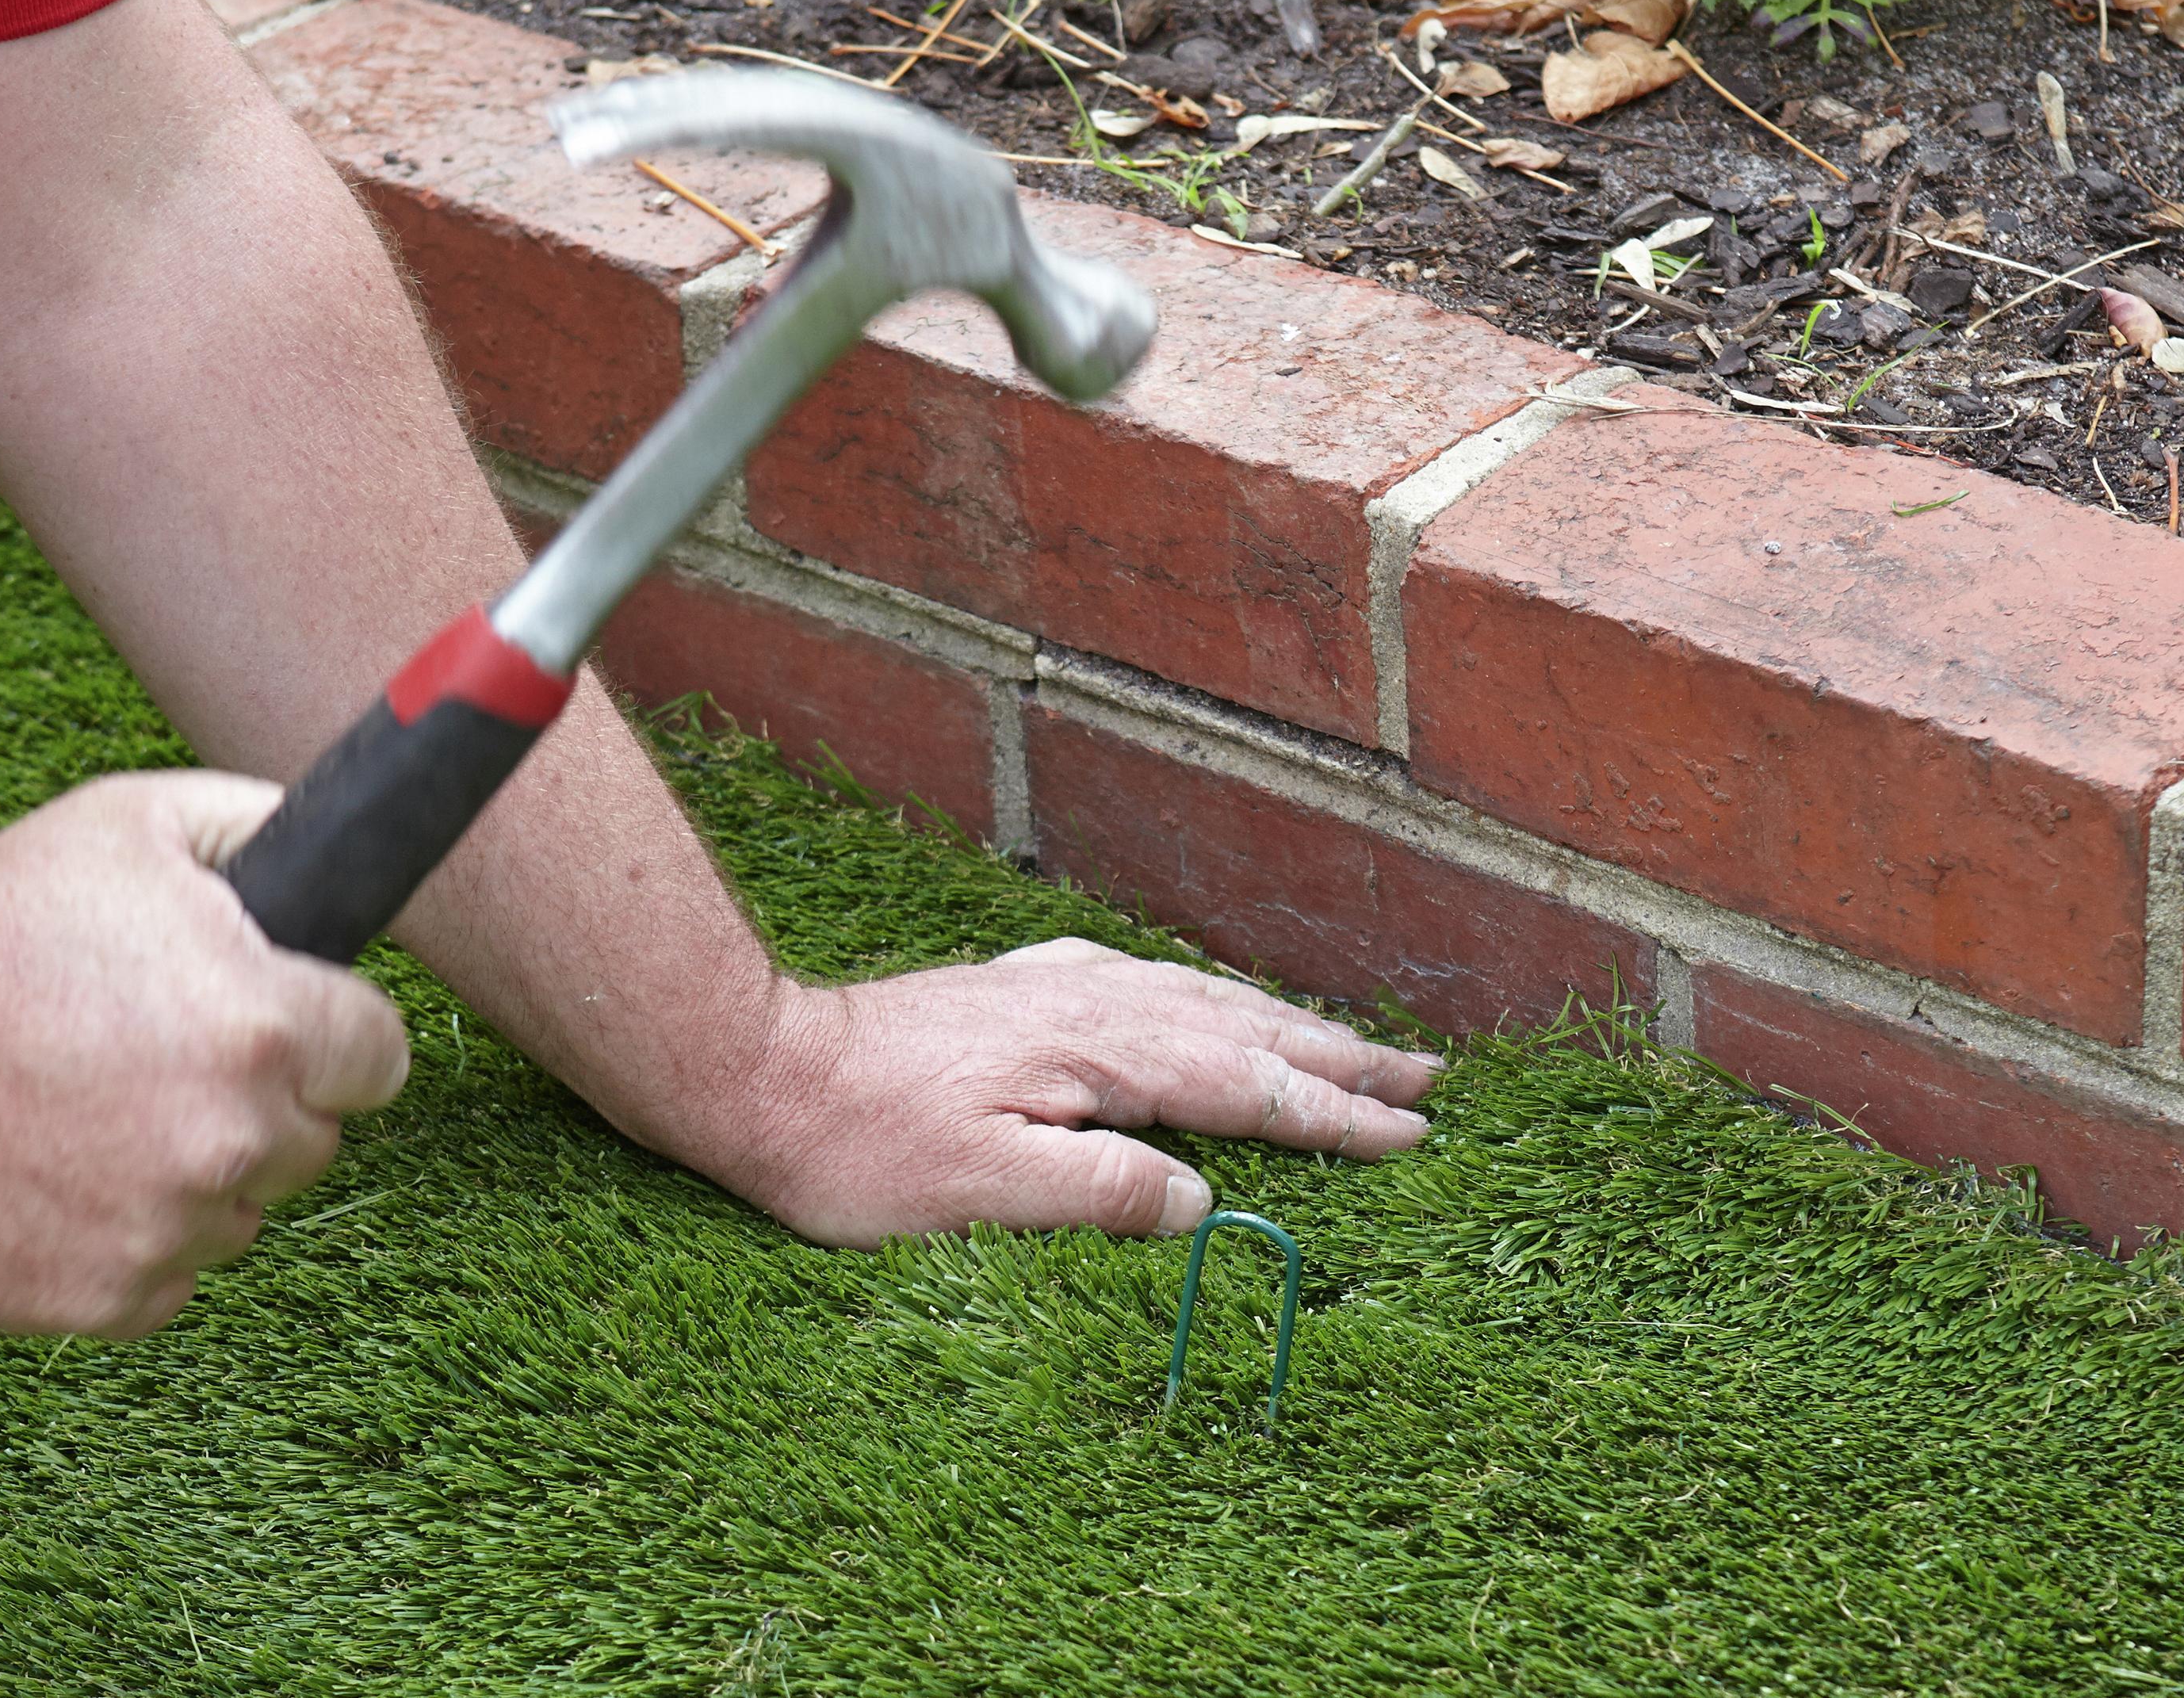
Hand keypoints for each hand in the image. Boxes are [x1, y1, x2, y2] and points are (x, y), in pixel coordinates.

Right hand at [0, 772, 407, 1335]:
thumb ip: (264, 827)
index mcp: (266, 1025)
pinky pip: (169, 1278)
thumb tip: (347, 857)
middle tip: (153, 1056)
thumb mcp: (137, 821)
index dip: (330, 1033)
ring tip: (92, 1109)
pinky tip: (60, 1174)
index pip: (381, 1058)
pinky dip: (129, 1241)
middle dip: (259, 1101)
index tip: (273, 1021)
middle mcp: (234, 1139)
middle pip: (315, 1140)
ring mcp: (169, 1229)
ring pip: (241, 1214)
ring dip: (194, 1174)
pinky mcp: (105, 1300)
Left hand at [695, 939, 1441, 1246]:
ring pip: (1200, 999)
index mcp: (1097, 1053)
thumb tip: (1201, 1199)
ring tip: (1350, 1045)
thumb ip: (1098, 1192)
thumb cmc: (855, 1146)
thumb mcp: (976, 1192)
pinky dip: (1205, 1000)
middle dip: (1338, 1058)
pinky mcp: (1018, 989)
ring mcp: (1054, 987)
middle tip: (1427, 1079)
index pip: (1244, 1089)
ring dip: (1282, 1024)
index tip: (1411, 1136)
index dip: (1331, 1117)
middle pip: (1242, 1030)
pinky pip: (1147, 984)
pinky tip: (1205, 1004)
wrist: (756, 1067)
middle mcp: (1089, 1002)